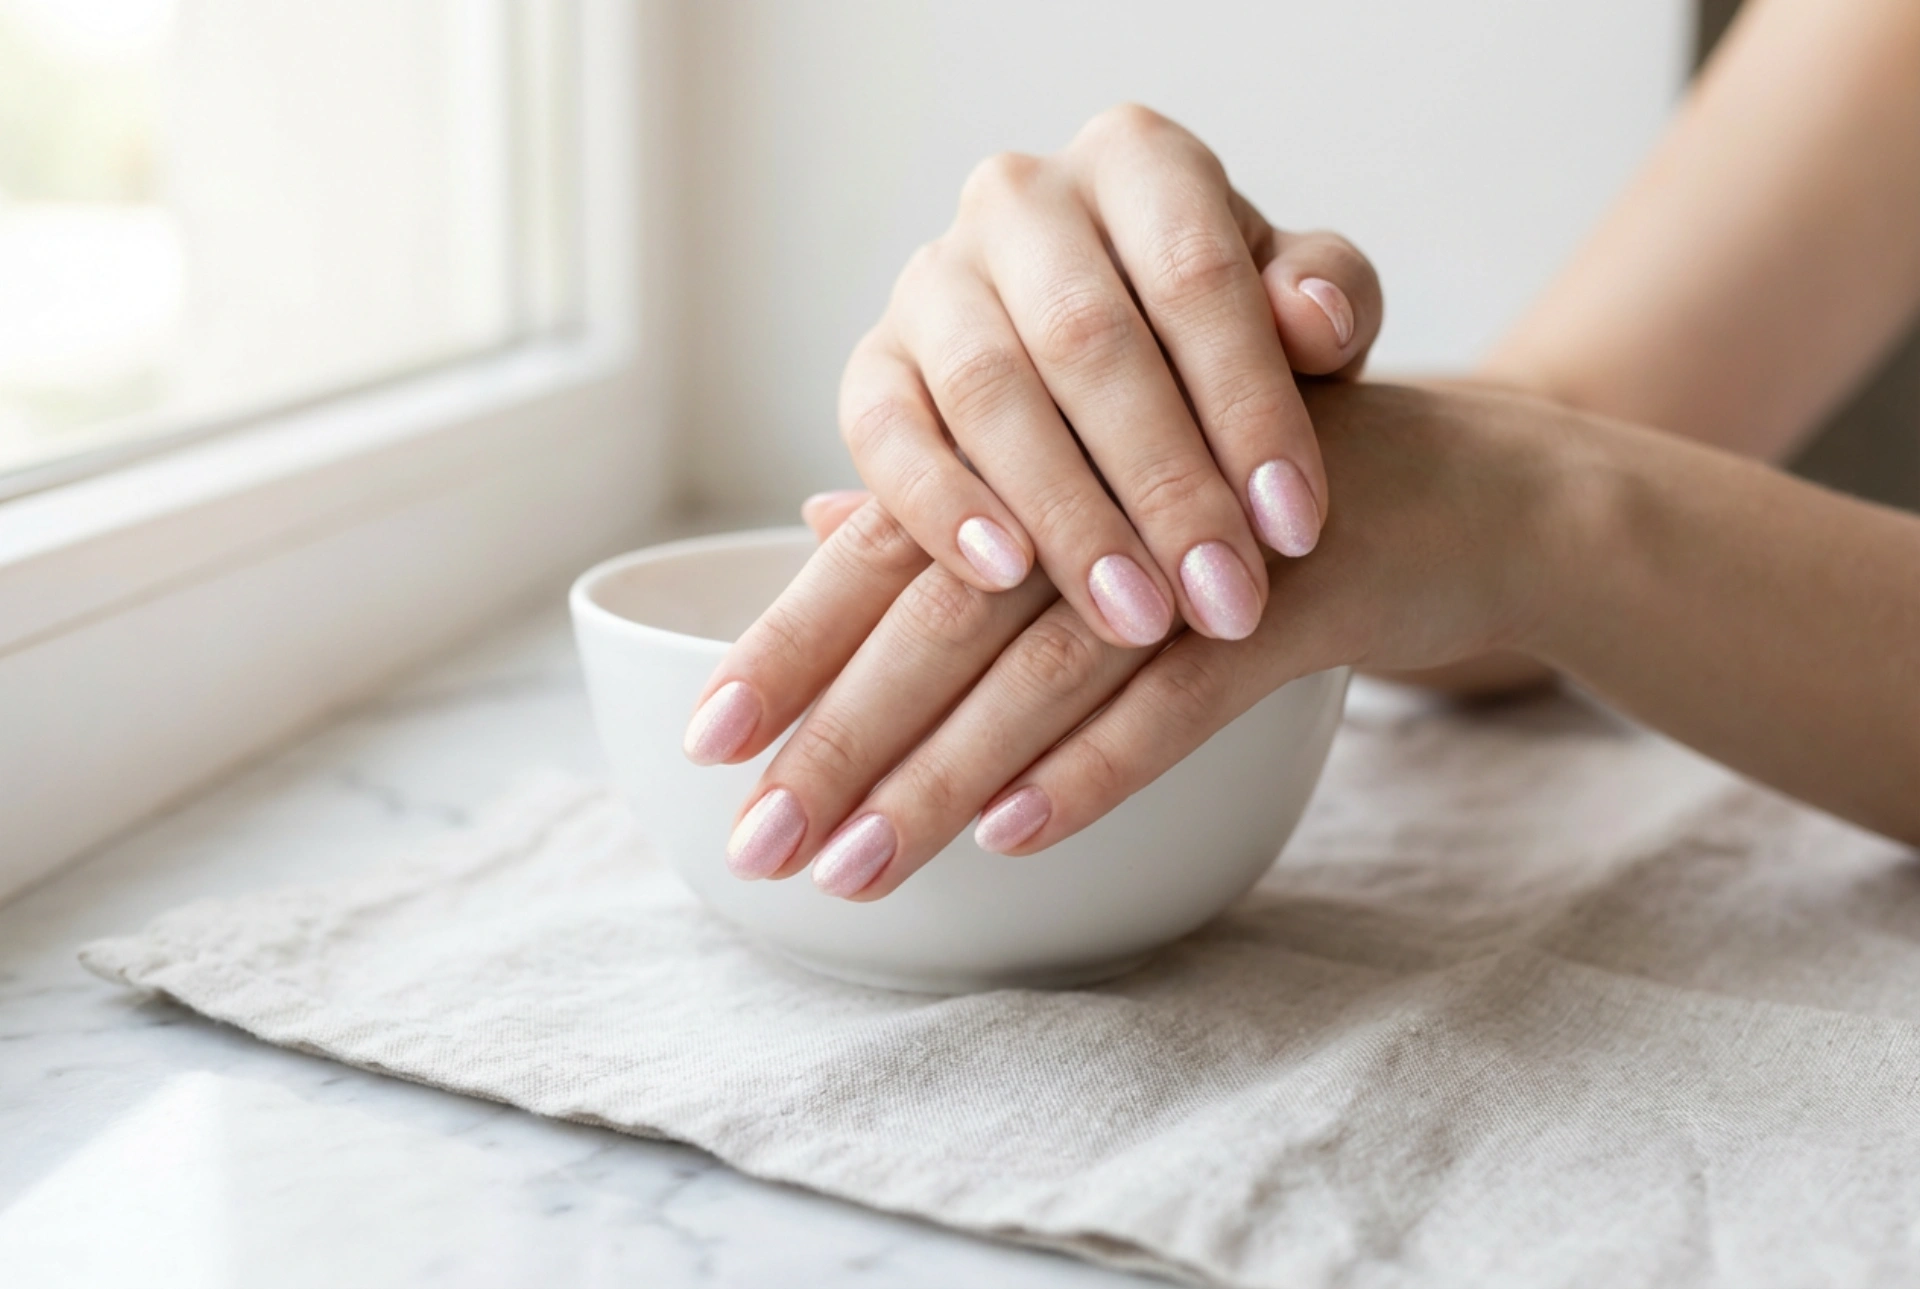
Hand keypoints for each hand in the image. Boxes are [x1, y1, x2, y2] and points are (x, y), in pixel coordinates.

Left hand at [687, 382, 1572, 898]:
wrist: (1468, 484)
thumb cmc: (1255, 489)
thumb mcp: (1109, 478)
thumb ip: (969, 498)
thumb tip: (816, 529)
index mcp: (1048, 445)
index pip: (890, 548)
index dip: (793, 642)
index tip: (704, 740)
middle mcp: (1105, 479)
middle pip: (942, 613)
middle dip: (841, 737)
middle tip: (754, 844)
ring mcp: (1201, 537)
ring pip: (1044, 665)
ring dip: (943, 776)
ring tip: (855, 871)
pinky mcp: (1296, 594)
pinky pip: (1183, 695)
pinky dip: (1099, 766)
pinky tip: (1015, 838)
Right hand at [838, 104, 1381, 647]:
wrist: (1125, 375)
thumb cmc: (1226, 344)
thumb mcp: (1303, 315)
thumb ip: (1332, 299)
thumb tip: (1314, 316)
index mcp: (1137, 161)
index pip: (1195, 274)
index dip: (1249, 407)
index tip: (1296, 529)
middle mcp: (1020, 199)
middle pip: (1086, 338)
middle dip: (1164, 484)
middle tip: (1224, 600)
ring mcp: (931, 278)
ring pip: (986, 389)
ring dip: (1065, 515)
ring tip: (1135, 617)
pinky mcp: (872, 364)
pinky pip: (882, 430)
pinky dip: (938, 504)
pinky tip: (1003, 576)